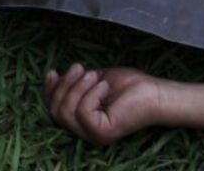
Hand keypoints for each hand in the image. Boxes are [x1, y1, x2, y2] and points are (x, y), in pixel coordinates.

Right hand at [43, 64, 163, 144]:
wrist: (155, 93)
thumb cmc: (130, 86)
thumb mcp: (95, 79)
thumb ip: (75, 82)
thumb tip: (52, 75)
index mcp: (82, 120)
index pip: (54, 110)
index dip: (49, 91)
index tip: (52, 72)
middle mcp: (84, 131)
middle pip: (56, 112)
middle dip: (64, 86)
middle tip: (81, 68)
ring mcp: (93, 134)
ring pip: (66, 112)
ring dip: (77, 87)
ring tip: (96, 76)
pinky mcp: (102, 132)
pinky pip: (83, 111)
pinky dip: (91, 94)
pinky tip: (105, 87)